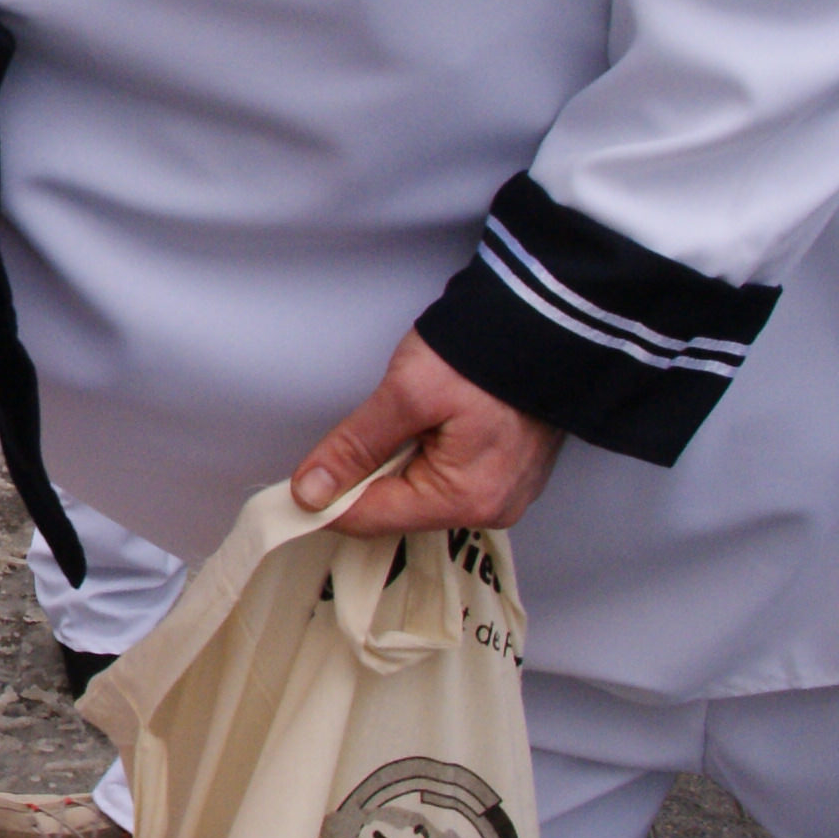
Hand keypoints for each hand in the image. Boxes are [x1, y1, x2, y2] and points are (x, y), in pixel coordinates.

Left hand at [288, 330, 562, 538]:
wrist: (546, 318)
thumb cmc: (484, 353)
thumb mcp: (407, 393)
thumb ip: (355, 446)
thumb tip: (312, 491)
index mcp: (467, 499)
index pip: (371, 519)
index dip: (326, 501)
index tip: (292, 487)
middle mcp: (491, 508)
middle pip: (396, 510)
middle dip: (366, 476)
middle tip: (362, 430)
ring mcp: (504, 493)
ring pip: (418, 494)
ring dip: (395, 462)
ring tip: (406, 418)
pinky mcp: (507, 472)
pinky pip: (447, 479)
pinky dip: (423, 456)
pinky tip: (428, 424)